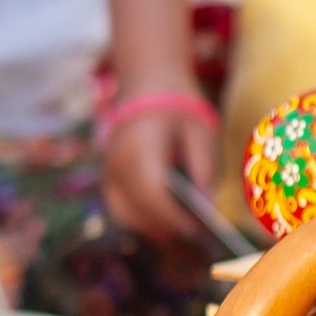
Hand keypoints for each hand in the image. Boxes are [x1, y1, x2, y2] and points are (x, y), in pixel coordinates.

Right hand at [103, 93, 221, 240]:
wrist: (147, 80)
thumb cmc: (179, 103)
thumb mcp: (201, 131)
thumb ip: (203, 169)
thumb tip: (207, 206)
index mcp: (140, 149)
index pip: (152, 195)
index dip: (174, 218)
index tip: (198, 230)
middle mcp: (117, 162)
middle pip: (136, 209)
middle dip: (165, 227)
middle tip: (196, 235)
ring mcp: (108, 167)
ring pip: (122, 212)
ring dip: (149, 226)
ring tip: (178, 231)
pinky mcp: (108, 171)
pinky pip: (118, 204)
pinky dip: (137, 216)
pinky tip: (161, 220)